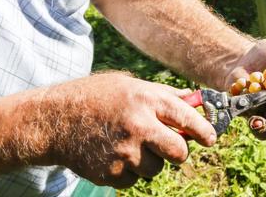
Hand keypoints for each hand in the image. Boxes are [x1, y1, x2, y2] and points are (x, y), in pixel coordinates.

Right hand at [40, 72, 216, 188]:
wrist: (55, 120)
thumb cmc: (96, 98)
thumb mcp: (130, 85)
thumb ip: (163, 95)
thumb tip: (194, 101)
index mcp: (145, 100)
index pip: (187, 117)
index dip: (203, 130)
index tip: (210, 138)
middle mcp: (138, 126)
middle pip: (178, 152)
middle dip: (179, 152)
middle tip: (172, 147)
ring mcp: (124, 152)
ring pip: (156, 168)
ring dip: (149, 161)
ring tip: (130, 145)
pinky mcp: (111, 173)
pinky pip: (134, 180)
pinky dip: (128, 172)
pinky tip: (114, 155)